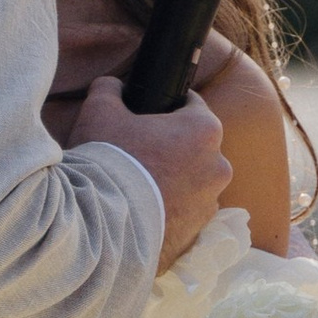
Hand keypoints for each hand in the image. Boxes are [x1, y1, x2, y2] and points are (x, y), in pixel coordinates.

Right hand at [68, 76, 228, 266]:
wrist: (104, 225)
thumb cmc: (109, 161)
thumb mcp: (100, 112)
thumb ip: (110, 89)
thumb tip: (112, 86)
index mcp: (204, 129)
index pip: (192, 105)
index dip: (168, 107)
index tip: (150, 113)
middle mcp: (218, 165)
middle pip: (195, 146)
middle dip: (173, 147)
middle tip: (140, 152)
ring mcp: (211, 201)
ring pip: (194, 181)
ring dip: (174, 180)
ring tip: (140, 186)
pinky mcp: (199, 231)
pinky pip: (186, 212)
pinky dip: (171, 209)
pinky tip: (144, 210)